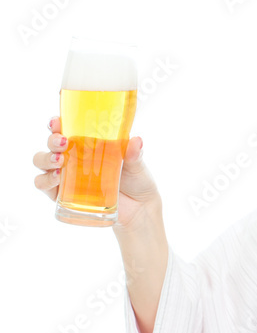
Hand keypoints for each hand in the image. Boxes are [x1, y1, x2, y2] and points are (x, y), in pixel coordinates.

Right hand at [33, 115, 161, 230]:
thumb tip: (136, 141)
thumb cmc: (136, 181)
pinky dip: (45, 180)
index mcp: (88, 143)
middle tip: (62, 143)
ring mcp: (66, 175)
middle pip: (50, 144)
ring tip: (59, 161)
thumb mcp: (136, 165)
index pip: (66, 128)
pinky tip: (57, 178)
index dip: (56, 123)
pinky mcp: (63, 194)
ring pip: (42, 161)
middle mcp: (73, 156)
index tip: (57, 122)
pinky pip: (44, 186)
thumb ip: (134, 154)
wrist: (138, 209)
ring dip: (46, 159)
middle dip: (52, 141)